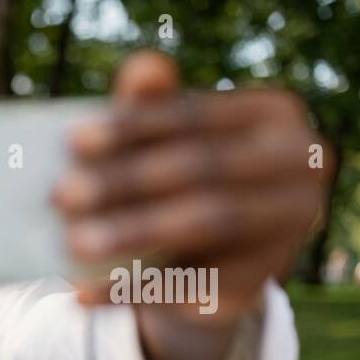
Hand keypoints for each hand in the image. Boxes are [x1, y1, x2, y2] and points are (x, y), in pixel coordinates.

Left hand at [51, 49, 333, 326]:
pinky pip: (185, 287)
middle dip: (126, 181)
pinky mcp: (253, 289)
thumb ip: (153, 106)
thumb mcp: (164, 143)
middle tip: (61, 194)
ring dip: (131, 233)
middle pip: (203, 170)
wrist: (207, 265)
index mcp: (276, 118)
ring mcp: (284, 233)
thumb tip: (143, 68)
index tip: (74, 139)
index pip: (198, 116)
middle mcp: (297, 172)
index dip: (135, 126)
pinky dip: (128, 290)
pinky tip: (81, 292)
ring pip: (204, 225)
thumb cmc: (181, 182)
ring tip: (71, 242)